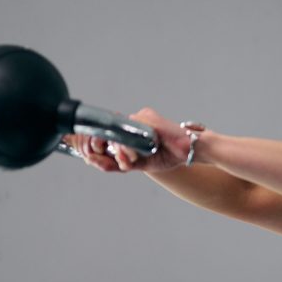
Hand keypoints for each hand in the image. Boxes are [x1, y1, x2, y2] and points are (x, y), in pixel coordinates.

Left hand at [64, 108, 192, 173]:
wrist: (189, 151)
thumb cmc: (168, 155)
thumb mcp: (138, 165)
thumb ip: (116, 164)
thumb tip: (92, 161)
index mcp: (129, 132)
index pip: (105, 136)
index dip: (95, 146)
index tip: (93, 158)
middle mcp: (132, 123)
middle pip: (107, 133)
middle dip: (105, 149)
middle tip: (117, 162)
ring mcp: (139, 118)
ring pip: (117, 133)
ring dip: (120, 151)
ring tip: (132, 161)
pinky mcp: (146, 117)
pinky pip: (129, 129)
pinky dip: (128, 145)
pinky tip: (135, 155)